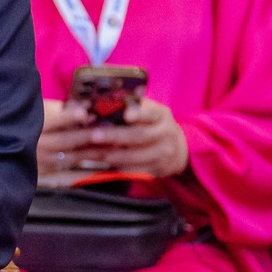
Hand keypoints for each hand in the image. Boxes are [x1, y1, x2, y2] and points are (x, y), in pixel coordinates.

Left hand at [37, 97, 187, 181]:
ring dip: (115, 155)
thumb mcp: (149, 112)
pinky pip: (137, 170)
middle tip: (94, 136)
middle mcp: (166, 133)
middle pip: (139, 135)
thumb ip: (131, 106)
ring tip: (96, 152)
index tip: (126, 115)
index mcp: (161, 115)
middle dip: (115, 136)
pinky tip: (106, 165)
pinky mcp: (158, 168)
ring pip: (137, 156)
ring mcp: (164, 152)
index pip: (151, 112)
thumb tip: (101, 101)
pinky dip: (120, 167)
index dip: (139, 113)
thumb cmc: (153, 125)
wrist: (177, 149)